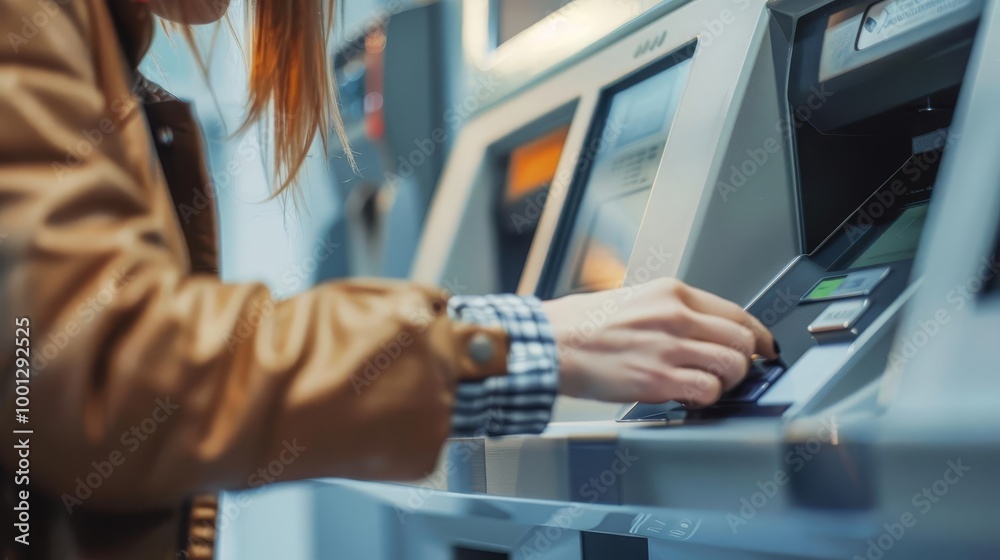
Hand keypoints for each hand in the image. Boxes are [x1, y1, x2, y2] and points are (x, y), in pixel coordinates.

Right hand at [541, 278, 776, 406]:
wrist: (550, 343)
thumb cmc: (581, 324)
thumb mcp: (634, 299)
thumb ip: (672, 311)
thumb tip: (705, 330)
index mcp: (671, 293)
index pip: (736, 313)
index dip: (757, 336)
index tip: (762, 348)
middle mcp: (675, 316)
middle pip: (741, 340)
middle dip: (744, 361)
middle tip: (733, 372)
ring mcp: (668, 348)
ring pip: (732, 366)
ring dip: (726, 381)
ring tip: (707, 385)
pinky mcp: (657, 379)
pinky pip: (707, 390)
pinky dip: (706, 397)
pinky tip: (689, 395)